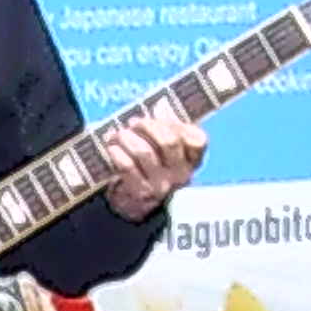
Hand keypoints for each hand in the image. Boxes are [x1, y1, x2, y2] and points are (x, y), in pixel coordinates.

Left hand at [91, 100, 205, 217]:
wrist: (136, 205)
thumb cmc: (151, 168)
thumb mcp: (164, 149)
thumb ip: (167, 126)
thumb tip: (162, 105)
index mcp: (192, 161)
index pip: (197, 140)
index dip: (176, 123)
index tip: (158, 117)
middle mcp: (181, 174)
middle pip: (168, 141)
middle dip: (147, 126)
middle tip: (133, 123)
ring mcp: (161, 185)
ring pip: (144, 152)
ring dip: (127, 137)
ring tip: (119, 134)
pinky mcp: (141, 193)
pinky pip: (127, 166)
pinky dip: (117, 153)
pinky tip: (112, 148)